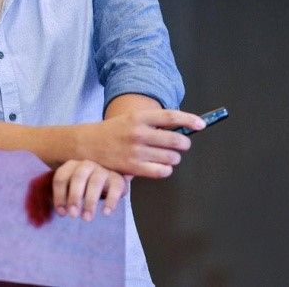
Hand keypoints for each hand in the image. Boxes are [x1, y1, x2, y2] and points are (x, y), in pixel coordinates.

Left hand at [52, 159, 126, 221]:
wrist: (108, 180)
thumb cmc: (85, 186)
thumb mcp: (73, 189)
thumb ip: (66, 198)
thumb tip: (62, 212)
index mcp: (71, 166)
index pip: (61, 178)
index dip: (59, 196)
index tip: (62, 213)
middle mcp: (86, 165)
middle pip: (78, 177)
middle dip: (74, 197)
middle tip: (73, 215)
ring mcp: (102, 170)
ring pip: (95, 182)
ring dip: (90, 201)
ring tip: (87, 218)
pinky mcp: (117, 178)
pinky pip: (115, 187)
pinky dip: (110, 201)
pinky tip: (106, 213)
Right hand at [79, 106, 205, 177]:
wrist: (87, 144)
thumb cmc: (113, 131)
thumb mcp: (130, 119)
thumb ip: (153, 123)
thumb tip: (181, 129)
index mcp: (138, 117)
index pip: (171, 117)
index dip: (190, 120)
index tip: (201, 124)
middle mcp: (138, 133)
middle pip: (175, 140)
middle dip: (184, 144)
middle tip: (182, 144)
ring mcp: (135, 151)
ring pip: (171, 158)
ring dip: (174, 158)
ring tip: (168, 156)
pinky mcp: (132, 167)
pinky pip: (161, 172)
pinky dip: (166, 170)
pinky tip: (161, 167)